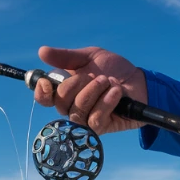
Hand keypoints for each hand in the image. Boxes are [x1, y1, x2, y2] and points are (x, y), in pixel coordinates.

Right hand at [33, 46, 147, 134]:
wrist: (138, 80)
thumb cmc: (113, 69)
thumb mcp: (89, 57)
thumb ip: (66, 57)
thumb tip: (42, 51)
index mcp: (66, 91)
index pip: (45, 99)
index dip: (42, 92)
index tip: (47, 81)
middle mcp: (72, 107)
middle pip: (60, 104)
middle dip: (77, 85)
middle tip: (97, 76)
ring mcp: (86, 120)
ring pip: (77, 112)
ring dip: (93, 92)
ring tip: (109, 81)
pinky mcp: (101, 128)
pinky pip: (95, 119)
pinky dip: (106, 102)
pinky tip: (116, 92)